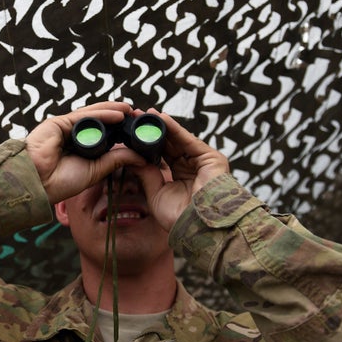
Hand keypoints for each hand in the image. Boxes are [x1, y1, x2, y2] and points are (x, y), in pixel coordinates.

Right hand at [25, 102, 147, 202]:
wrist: (37, 183)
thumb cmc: (61, 182)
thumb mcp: (96, 170)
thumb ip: (116, 160)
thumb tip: (141, 157)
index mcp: (82, 148)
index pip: (105, 135)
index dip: (121, 131)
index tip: (138, 130)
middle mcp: (75, 136)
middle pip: (100, 122)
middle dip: (118, 118)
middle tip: (137, 115)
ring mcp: (66, 127)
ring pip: (93, 115)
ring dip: (113, 111)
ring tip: (130, 110)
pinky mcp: (59, 122)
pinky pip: (84, 116)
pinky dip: (102, 114)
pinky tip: (118, 114)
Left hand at [134, 109, 229, 230]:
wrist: (199, 227)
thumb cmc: (179, 217)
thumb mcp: (156, 193)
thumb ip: (146, 174)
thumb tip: (132, 157)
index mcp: (179, 177)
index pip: (161, 155)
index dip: (146, 144)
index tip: (130, 133)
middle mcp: (191, 167)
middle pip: (169, 144)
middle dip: (152, 131)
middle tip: (134, 117)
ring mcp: (202, 162)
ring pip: (178, 140)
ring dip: (161, 126)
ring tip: (144, 114)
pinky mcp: (211, 157)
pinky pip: (188, 140)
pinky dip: (174, 128)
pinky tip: (160, 118)